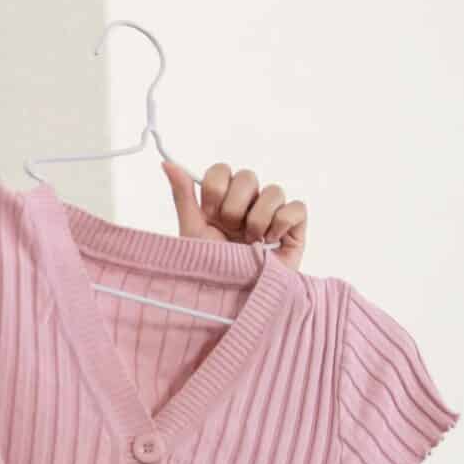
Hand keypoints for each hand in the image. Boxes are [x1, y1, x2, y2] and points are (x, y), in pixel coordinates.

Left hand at [166, 160, 307, 269]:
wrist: (232, 300)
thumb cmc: (210, 270)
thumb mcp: (192, 230)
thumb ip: (183, 195)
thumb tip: (166, 163)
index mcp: (221, 203)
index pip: (222, 171)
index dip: (215, 189)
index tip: (210, 214)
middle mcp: (248, 205)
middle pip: (247, 176)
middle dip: (234, 207)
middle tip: (231, 231)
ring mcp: (272, 215)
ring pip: (273, 190)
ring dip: (257, 219)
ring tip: (250, 243)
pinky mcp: (294, 229)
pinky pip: (296, 207)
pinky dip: (281, 224)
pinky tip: (270, 243)